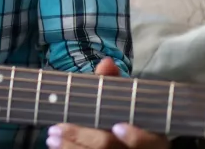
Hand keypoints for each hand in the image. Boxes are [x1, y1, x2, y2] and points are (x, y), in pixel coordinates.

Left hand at [46, 58, 169, 148]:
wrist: (123, 142)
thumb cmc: (122, 115)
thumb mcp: (120, 99)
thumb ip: (112, 84)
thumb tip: (107, 63)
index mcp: (153, 137)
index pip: (149, 141)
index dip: (136, 137)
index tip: (118, 126)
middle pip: (113, 148)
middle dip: (83, 137)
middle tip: (56, 129)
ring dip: (70, 147)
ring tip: (51, 136)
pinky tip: (57, 146)